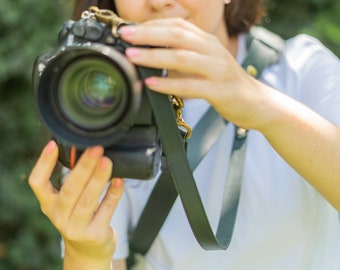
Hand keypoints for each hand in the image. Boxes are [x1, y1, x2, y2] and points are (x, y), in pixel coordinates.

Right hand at [28, 140, 123, 266]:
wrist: (88, 250)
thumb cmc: (80, 217)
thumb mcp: (70, 202)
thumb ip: (75, 181)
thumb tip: (88, 151)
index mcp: (50, 204)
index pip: (38, 183)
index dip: (43, 163)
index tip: (53, 144)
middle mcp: (59, 216)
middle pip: (69, 189)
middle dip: (83, 167)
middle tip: (96, 149)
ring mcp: (76, 227)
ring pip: (87, 200)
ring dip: (98, 179)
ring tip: (107, 162)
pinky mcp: (95, 234)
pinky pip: (106, 209)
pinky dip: (113, 194)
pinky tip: (119, 180)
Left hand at [119, 18, 268, 129]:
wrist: (255, 101)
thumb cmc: (225, 82)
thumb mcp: (206, 61)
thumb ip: (184, 54)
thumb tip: (153, 53)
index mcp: (207, 41)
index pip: (176, 25)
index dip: (151, 25)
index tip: (128, 29)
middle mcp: (211, 50)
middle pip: (176, 36)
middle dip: (147, 35)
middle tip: (124, 37)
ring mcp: (216, 69)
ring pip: (181, 58)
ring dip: (154, 56)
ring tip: (132, 57)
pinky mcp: (219, 90)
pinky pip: (190, 86)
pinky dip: (169, 84)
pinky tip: (152, 84)